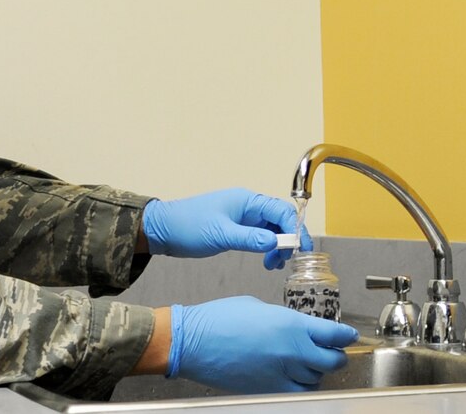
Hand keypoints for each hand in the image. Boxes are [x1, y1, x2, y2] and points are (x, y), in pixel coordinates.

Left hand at [142, 188, 310, 269]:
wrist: (164, 230)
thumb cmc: (188, 226)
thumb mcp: (221, 234)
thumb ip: (250, 239)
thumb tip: (275, 242)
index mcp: (246, 201)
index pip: (281, 211)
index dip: (296, 229)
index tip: (302, 249)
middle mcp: (247, 207)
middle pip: (280, 221)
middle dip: (287, 240)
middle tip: (286, 261)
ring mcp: (242, 218)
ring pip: (271, 230)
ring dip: (277, 247)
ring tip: (273, 265)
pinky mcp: (236, 229)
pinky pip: (260, 237)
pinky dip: (267, 249)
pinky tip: (266, 262)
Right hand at [169, 297, 358, 392]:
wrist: (194, 342)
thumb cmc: (219, 319)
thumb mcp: (257, 307)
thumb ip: (283, 319)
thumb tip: (295, 329)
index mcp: (291, 324)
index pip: (334, 335)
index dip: (345, 336)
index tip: (348, 336)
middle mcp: (293, 350)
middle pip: (333, 361)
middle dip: (334, 356)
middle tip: (331, 351)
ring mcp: (283, 373)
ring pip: (317, 379)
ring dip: (315, 371)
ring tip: (305, 364)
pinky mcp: (271, 389)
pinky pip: (299, 393)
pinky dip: (302, 387)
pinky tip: (294, 379)